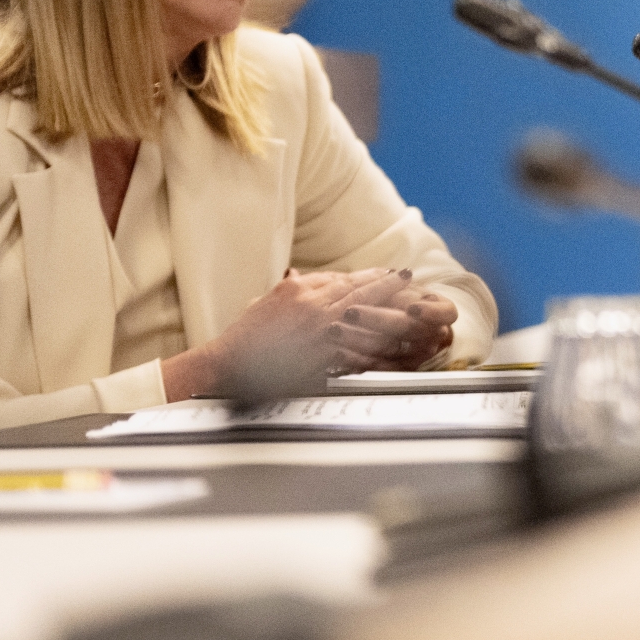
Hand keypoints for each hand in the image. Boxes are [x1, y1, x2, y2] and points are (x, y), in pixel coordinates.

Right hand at [165, 268, 388, 399]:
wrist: (226, 366)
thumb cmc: (245, 337)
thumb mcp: (268, 302)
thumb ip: (293, 289)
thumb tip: (308, 277)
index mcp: (298, 291)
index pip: (342, 279)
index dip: (369, 276)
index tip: (388, 274)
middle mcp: (311, 306)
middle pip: (359, 293)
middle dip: (387, 286)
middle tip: (408, 279)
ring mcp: (318, 330)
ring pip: (364, 319)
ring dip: (390, 316)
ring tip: (413, 311)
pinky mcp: (321, 355)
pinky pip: (358, 350)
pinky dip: (379, 349)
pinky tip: (396, 348)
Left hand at [327, 270, 459, 370]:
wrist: (409, 330)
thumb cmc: (407, 302)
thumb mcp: (408, 290)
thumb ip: (400, 286)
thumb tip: (396, 276)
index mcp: (441, 312)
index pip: (445, 313)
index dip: (430, 312)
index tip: (412, 308)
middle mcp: (432, 336)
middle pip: (410, 329)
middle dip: (379, 319)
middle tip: (350, 312)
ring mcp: (415, 355)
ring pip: (389, 348)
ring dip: (358, 338)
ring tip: (334, 329)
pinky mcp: (396, 370)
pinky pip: (376, 367)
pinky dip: (355, 359)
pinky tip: (338, 351)